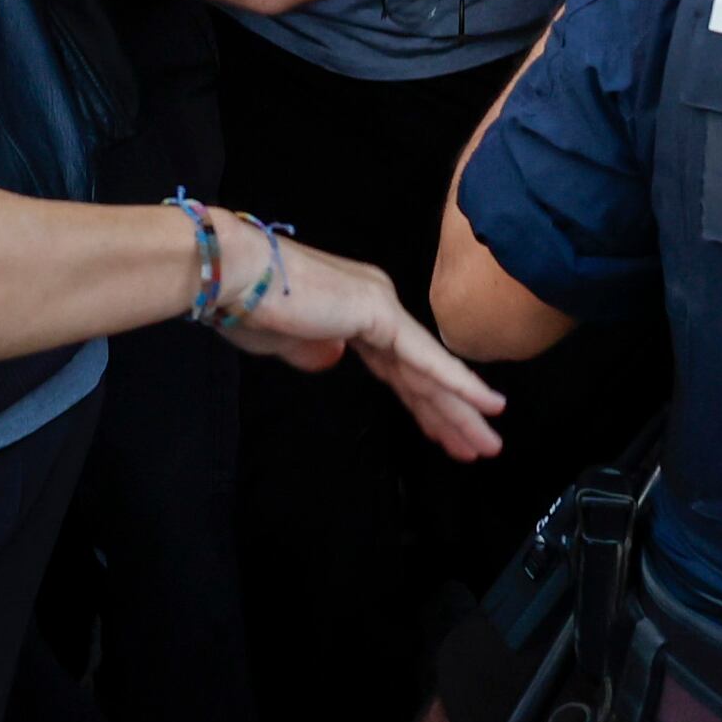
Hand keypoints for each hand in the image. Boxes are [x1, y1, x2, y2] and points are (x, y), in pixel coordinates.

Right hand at [205, 216, 505, 459]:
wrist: (232, 274)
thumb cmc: (246, 307)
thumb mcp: (285, 343)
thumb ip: (314, 352)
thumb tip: (333, 359)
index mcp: (355, 313)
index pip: (399, 369)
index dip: (424, 404)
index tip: (446, 435)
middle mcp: (377, 306)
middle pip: (421, 374)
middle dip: (451, 415)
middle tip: (481, 447)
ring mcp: (381, 306)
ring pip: (429, 372)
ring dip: (460, 411)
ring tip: (488, 443)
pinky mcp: (378, 312)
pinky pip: (423, 359)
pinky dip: (459, 383)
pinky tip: (488, 405)